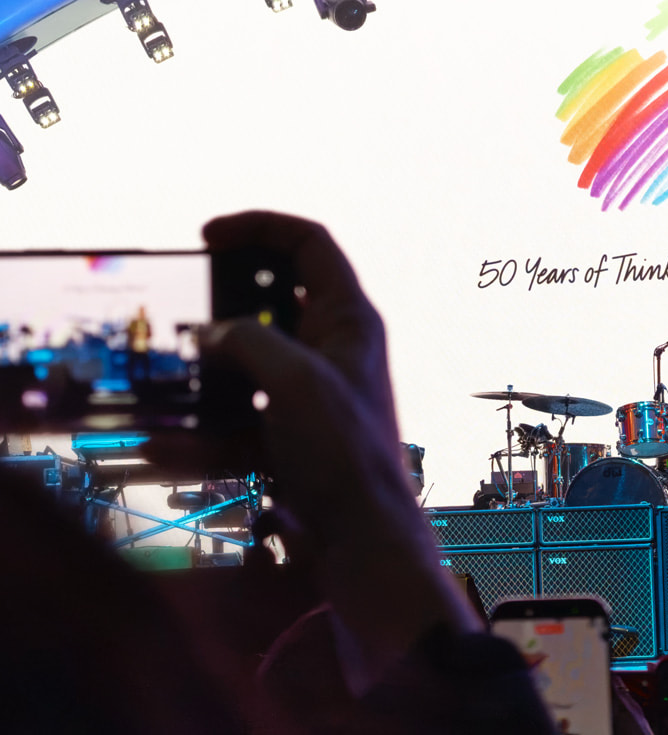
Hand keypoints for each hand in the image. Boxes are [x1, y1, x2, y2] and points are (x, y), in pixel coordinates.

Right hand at [153, 211, 480, 692]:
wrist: (362, 539)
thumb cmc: (346, 453)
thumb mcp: (295, 382)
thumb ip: (249, 342)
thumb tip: (211, 332)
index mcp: (349, 319)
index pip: (311, 245)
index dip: (261, 227)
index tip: (209, 236)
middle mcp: (333, 348)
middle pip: (276, 299)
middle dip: (227, 299)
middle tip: (185, 303)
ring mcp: (311, 391)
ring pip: (251, 360)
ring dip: (208, 367)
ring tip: (166, 372)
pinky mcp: (291, 431)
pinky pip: (241, 417)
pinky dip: (205, 429)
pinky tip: (163, 445)